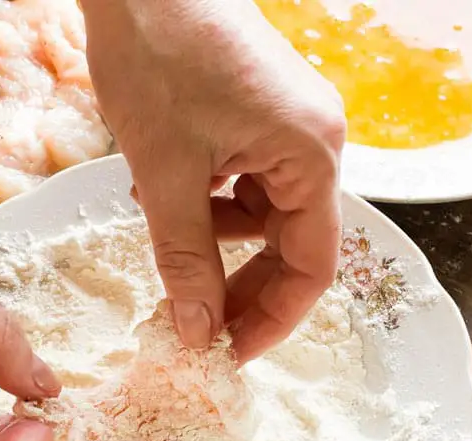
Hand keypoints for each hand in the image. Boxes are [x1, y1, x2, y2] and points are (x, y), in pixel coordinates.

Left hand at [82, 0, 345, 361]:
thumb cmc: (158, 56)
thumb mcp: (166, 174)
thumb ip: (186, 260)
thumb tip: (199, 334)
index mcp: (312, 156)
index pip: (312, 265)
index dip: (271, 319)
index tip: (227, 354)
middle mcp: (314, 139)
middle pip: (289, 240)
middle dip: (237, 281)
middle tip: (190, 319)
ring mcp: (287, 120)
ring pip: (258, 209)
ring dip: (209, 230)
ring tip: (158, 213)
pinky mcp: (257, 108)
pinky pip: (241, 174)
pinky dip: (203, 192)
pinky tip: (161, 179)